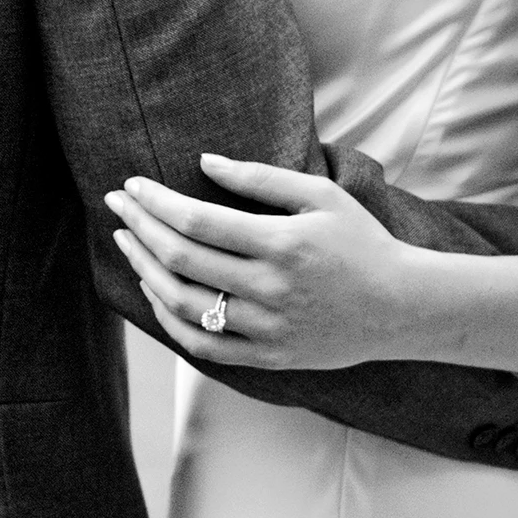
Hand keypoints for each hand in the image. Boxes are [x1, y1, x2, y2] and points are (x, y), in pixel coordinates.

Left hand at [104, 153, 424, 369]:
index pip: (197, 220)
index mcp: (283, 243)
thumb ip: (260, 178)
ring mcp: (267, 328)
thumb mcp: (321, 196)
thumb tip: (203, 160)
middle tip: (116, 205)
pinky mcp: (268, 356)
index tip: (132, 186)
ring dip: (145, 271)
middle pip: (181, 259)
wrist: (401, 307)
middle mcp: (270, 289)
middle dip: (139, 228)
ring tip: (128, 244)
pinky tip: (155, 291)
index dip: (155, 202)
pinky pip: (202, 345)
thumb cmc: (361, 242)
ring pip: (183, 304)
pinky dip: (169, 319)